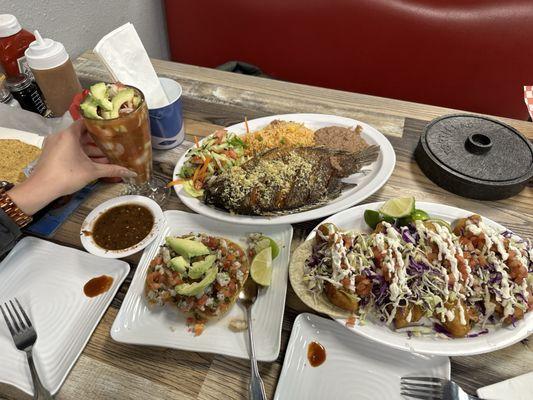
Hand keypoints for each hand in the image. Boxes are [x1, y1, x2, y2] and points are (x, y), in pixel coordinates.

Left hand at [8, 120, 135, 214]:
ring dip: (90, 150)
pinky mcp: (51, 153)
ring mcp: (54, 145)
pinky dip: (80, 154)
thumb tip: (131, 173)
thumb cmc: (66, 175)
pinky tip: (93, 163)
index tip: (111, 129)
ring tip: (106, 156)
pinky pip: (69, 150)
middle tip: (112, 145)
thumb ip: (112, 170)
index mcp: (69, 134)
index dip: (99, 126)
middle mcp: (60, 136)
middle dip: (97, 142)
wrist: (42, 188)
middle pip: (82, 134)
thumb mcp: (92, 172)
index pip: (86, 123)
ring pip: (76, 144)